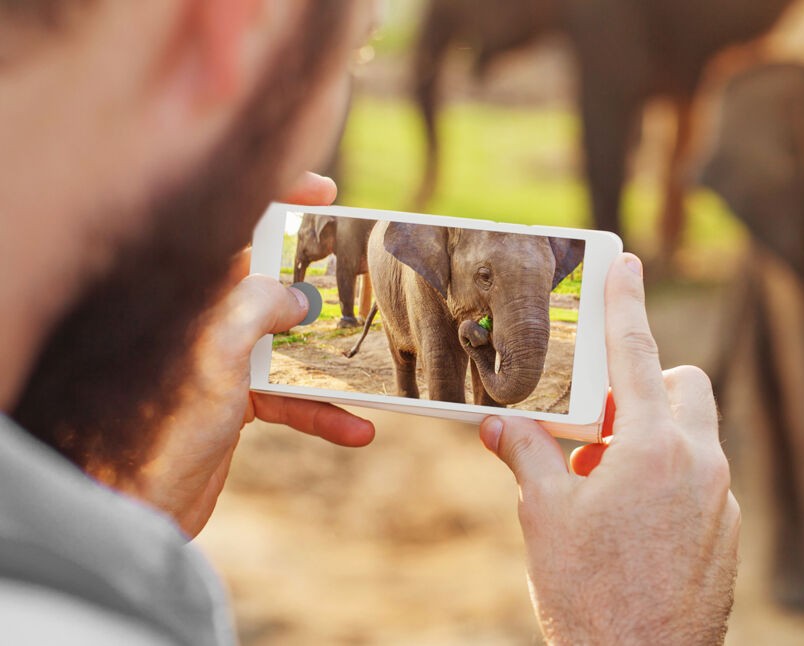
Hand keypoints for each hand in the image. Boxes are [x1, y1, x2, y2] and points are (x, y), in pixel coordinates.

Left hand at [128, 172, 374, 536]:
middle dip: (320, 281)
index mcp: (192, 294)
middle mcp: (205, 320)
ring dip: (332, 361)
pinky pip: (289, 397)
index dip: (278, 201)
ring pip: (289, 343)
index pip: (233, 226)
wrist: (136, 506)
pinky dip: (322, 412)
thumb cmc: (160, 425)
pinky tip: (357, 430)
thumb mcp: (217, 350)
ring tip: (377, 364)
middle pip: (270, 282)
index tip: (326, 194)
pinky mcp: (234, 403)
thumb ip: (259, 306)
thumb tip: (299, 298)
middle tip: (365, 276)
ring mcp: (220, 361)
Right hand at [479, 253, 739, 644]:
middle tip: (600, 426)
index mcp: (652, 447)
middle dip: (646, 389)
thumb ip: (526, 455)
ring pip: (695, 436)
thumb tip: (497, 423)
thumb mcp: (543, 517)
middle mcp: (699, 463)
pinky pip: (703, 481)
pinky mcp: (727, 532)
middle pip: (684, 388)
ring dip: (655, 439)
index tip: (627, 262)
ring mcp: (721, 500)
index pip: (636, 353)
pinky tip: (632, 523)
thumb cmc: (587, 594)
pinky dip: (670, 481)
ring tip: (603, 485)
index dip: (626, 303)